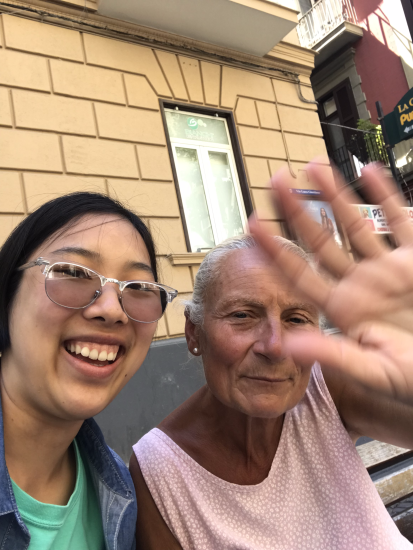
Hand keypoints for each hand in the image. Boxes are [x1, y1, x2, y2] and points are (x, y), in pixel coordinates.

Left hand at [250, 161, 412, 404]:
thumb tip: (285, 344)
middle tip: (274, 182)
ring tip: (314, 166)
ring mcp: (388, 269)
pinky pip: (399, 221)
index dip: (274, 250)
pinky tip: (369, 171)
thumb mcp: (375, 370)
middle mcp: (360, 284)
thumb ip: (333, 355)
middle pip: (320, 241)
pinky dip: (386, 195)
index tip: (252, 225)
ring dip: (335, 196)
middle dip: (296, 212)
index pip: (299, 274)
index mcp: (343, 309)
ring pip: (356, 224)